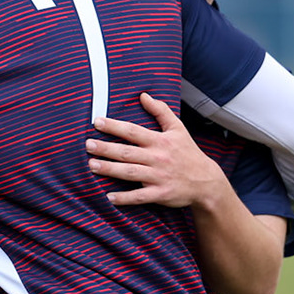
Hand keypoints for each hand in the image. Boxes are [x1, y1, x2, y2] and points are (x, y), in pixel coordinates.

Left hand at [87, 93, 225, 208]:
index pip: (133, 131)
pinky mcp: (160, 194)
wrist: (206, 181)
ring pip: (130, 172)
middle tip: (87, 145)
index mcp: (160, 141)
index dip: (114, 126)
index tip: (97, 122)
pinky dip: (125, 198)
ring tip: (92, 165)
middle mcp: (158, 158)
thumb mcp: (178, 128)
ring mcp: (158, 177)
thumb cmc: (188, 153)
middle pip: (128, 152)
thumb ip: (161, 111)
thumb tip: (143, 95)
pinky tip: (109, 197)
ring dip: (110, 169)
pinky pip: (140, 196)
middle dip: (106, 148)